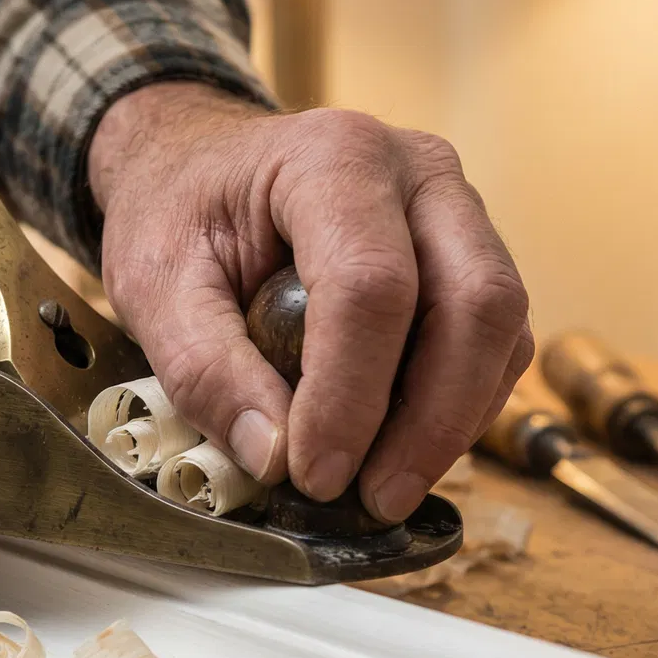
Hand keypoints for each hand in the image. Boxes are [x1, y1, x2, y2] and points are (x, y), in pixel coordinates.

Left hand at [90, 83, 531, 522]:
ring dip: (453, 421)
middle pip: (474, 302)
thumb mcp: (155, 287)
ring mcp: (457, 210)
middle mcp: (417, 172)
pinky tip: (402, 447)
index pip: (371, 285)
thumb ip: (205, 370)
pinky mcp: (470, 256)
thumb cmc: (179, 213)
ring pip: (501, 327)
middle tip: (376, 499)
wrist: (197, 166)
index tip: (317, 474)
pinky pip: (498, 341)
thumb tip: (275, 458)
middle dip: (432, 420)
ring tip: (385, 486)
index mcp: (333, 159)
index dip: (351, 395)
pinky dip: (460, 406)